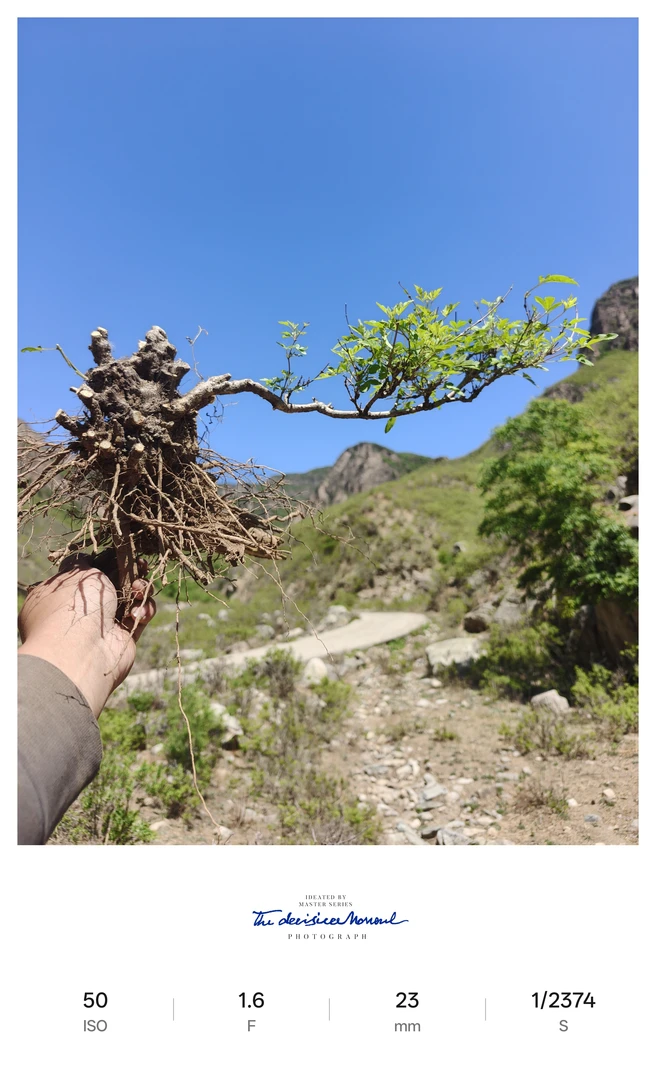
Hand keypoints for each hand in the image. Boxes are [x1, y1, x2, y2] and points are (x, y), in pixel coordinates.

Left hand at [18, 554, 155, 717]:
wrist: (82, 651)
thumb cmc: (73, 606)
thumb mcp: (75, 572)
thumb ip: (82, 561)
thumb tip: (86, 558)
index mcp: (60, 594)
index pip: (86, 572)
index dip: (106, 560)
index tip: (121, 552)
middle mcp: (79, 610)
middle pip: (112, 583)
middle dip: (129, 573)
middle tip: (141, 565)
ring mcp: (101, 626)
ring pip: (129, 598)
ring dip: (139, 589)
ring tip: (139, 589)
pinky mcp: (123, 638)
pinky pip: (140, 617)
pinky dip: (144, 610)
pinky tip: (139, 611)